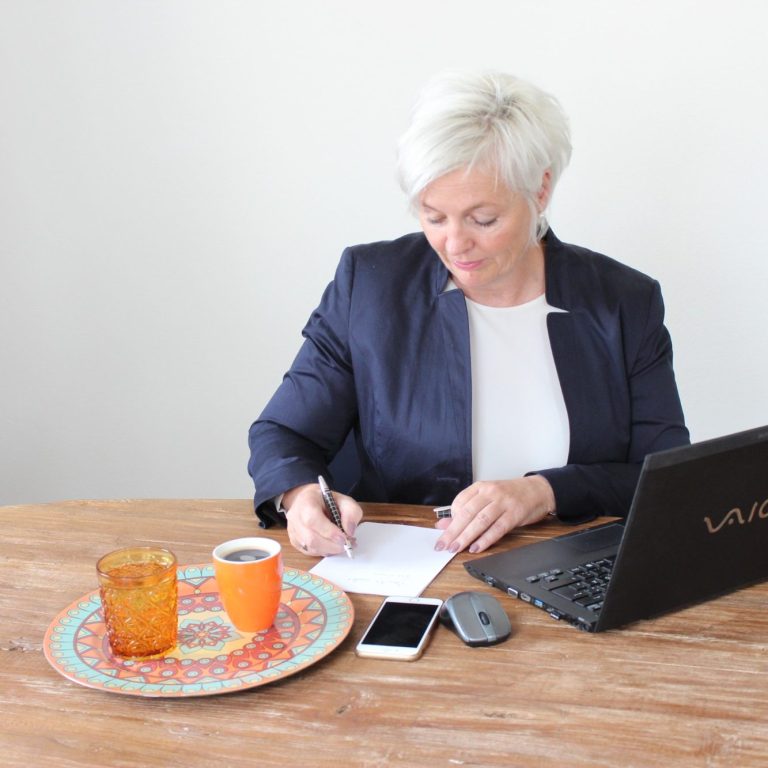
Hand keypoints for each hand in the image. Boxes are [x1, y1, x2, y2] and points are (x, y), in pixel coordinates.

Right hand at [282, 483, 362, 556]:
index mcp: (306, 502)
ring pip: (310, 548)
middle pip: (311, 538)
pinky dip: (324, 551)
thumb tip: (349, 531)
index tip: (344, 537)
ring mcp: (293, 530)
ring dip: (329, 549)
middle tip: (347, 544)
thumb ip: (351, 513)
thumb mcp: (344, 500)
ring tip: (342, 545)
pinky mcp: (294, 541)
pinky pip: (310, 551)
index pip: (313, 520)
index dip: (329, 532)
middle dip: (332, 545)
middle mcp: (295, 517)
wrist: (307, 501)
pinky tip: (332, 545)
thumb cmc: (326, 501)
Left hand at [434, 475, 554, 553]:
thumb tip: (442, 524)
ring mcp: (503, 502)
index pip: (459, 502)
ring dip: (466, 537)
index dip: (450, 519)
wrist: (538, 490)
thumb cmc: (510, 495)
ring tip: (456, 548)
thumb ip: (466, 510)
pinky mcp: (515, 514)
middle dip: (452, 531)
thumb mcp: (487, 498)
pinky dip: (485, 540)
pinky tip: (476, 548)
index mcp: (481, 487)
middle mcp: (490, 492)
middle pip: (467, 513)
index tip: (444, 532)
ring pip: (480, 521)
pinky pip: (497, 528)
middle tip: (442, 545)